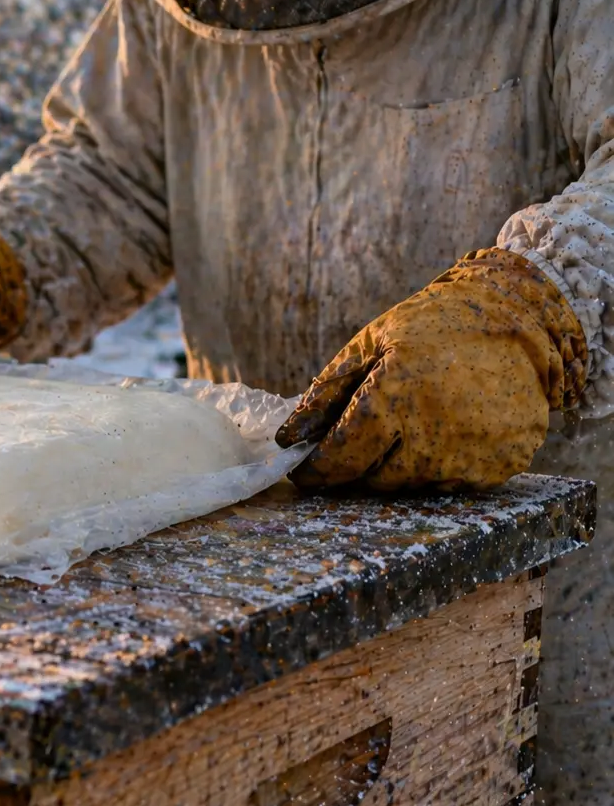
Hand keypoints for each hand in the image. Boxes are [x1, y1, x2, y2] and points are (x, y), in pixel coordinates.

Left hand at [276, 249, 586, 490]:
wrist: (520, 321)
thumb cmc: (433, 327)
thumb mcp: (370, 344)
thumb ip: (324, 393)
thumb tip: (286, 439)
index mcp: (395, 400)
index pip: (341, 458)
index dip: (317, 471)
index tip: (303, 472)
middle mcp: (434, 435)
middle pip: (373, 479)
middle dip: (357, 465)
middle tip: (361, 439)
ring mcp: (471, 455)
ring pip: (411, 484)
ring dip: (398, 464)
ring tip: (410, 424)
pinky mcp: (500, 466)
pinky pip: (451, 484)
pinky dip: (439, 465)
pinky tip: (447, 429)